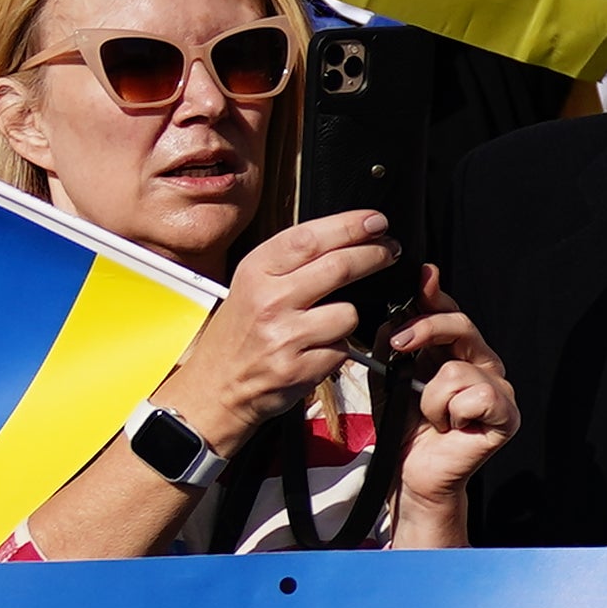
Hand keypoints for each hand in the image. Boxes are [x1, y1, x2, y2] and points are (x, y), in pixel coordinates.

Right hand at [168, 208, 391, 432]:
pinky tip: (317, 350)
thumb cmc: (239, 331)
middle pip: (338, 267)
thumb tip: (345, 236)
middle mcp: (269, 300)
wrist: (216, 386)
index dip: (349, 226)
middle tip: (390, 251)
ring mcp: (284, 336)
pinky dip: (337, 349)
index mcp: (255, 271)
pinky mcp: (298, 369)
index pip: (309, 238)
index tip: (376, 221)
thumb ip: (290, 262)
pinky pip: (341, 350)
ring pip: (348, 314)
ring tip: (328, 322)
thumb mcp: (251, 284)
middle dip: (374, 255)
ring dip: (349, 316)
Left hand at [386, 282, 516, 542]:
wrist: (411, 474)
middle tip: (398, 345)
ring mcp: (500, 389)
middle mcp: (484, 365)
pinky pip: (473, 395)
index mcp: (458, 352)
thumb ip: (393, 343)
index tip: (422, 276)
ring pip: (457, 369)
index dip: (435, 294)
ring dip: (431, 399)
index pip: (450, 311)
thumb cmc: (405, 428)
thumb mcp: (390, 377)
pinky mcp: (506, 415)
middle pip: (461, 325)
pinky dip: (450, 414)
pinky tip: (452, 428)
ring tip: (433, 419)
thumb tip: (394, 314)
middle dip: (425, 330)